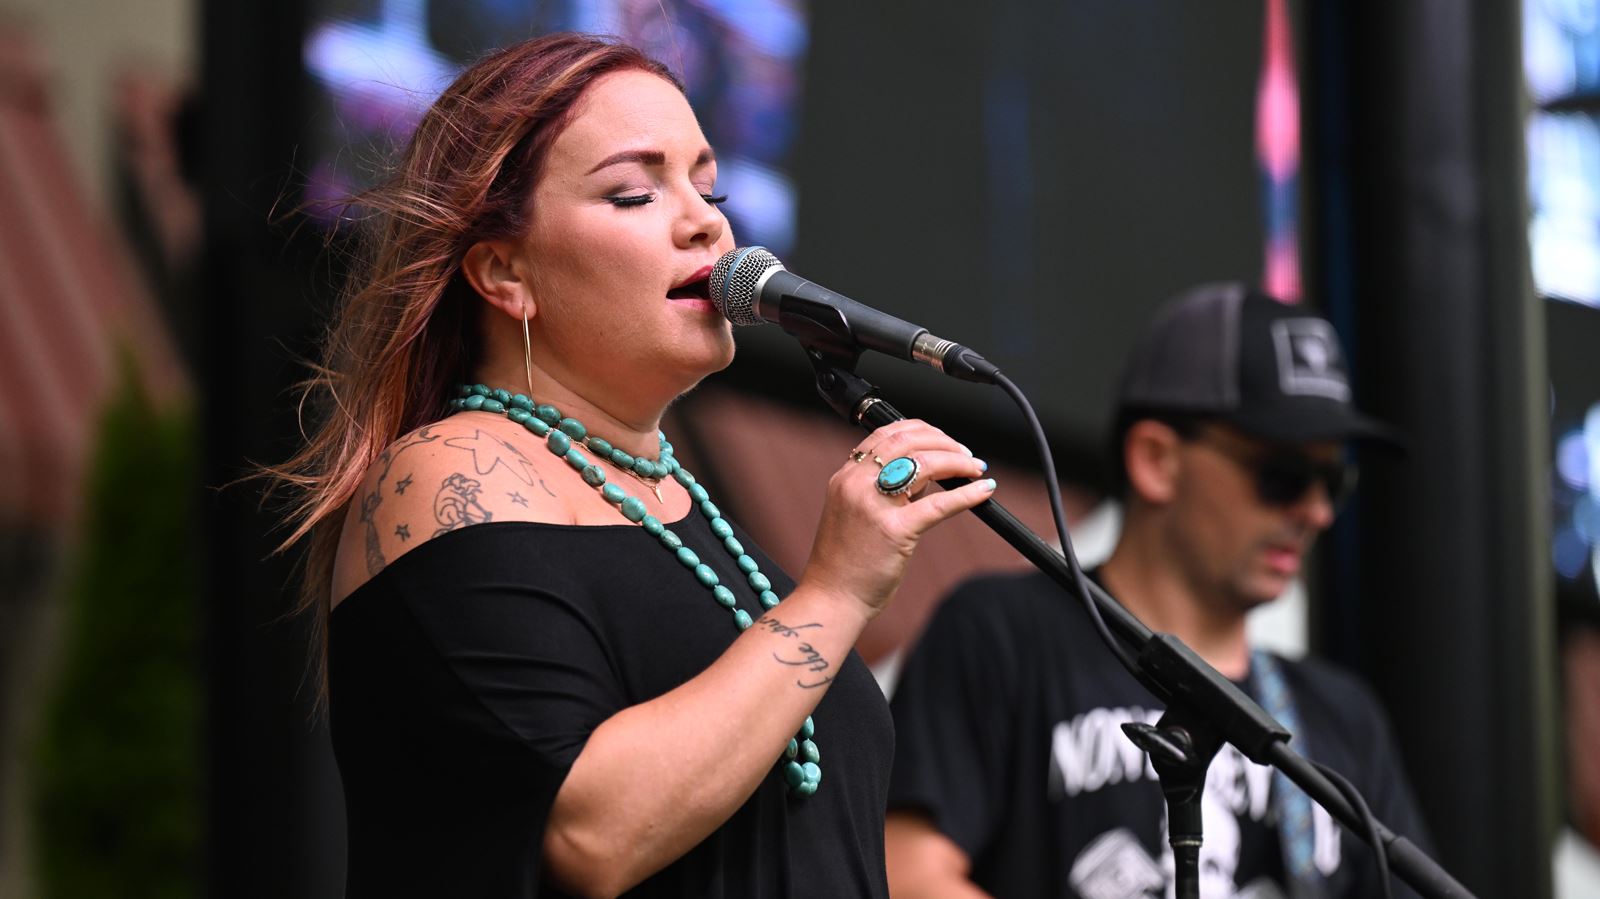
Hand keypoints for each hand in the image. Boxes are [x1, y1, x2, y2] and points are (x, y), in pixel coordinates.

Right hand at [799, 419, 993, 621]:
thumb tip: (927, 475)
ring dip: (957, 460)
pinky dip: (967, 494)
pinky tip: (983, 490)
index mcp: (845, 478)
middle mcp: (855, 484)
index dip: (920, 429)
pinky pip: (940, 504)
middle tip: (965, 453)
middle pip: (906, 440)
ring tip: (975, 468)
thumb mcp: (856, 515)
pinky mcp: (894, 530)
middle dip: (943, 441)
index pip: (885, 435)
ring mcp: (873, 506)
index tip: (942, 438)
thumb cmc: (846, 564)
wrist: (831, 599)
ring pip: (924, 463)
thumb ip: (884, 491)